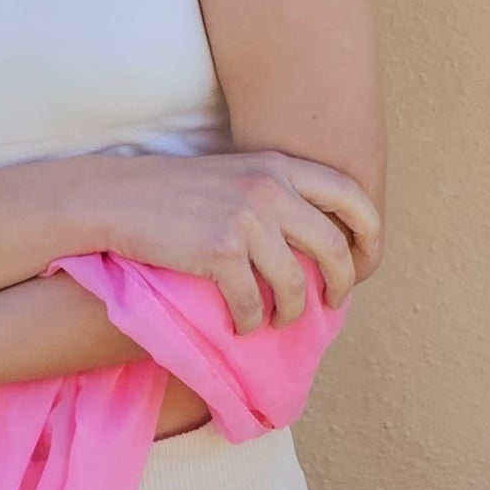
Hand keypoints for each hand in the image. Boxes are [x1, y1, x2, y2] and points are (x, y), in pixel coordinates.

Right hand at [100, 149, 383, 335]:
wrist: (119, 197)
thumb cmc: (178, 192)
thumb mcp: (238, 175)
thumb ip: (280, 194)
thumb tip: (324, 242)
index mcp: (280, 165)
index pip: (353, 195)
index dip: (370, 235)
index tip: (365, 263)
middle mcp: (270, 188)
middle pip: (334, 248)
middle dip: (341, 284)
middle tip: (332, 303)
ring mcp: (247, 219)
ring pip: (296, 285)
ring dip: (291, 313)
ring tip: (278, 320)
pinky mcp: (220, 252)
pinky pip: (254, 303)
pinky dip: (252, 321)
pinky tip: (242, 323)